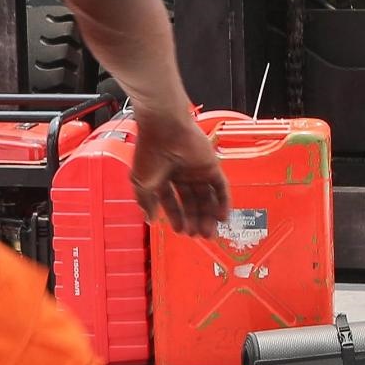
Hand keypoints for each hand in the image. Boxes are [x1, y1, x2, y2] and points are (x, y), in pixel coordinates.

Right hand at [130, 104, 232, 237]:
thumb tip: (150, 219)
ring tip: (208, 232)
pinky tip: (221, 218)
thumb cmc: (149, 153)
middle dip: (194, 219)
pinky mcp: (212, 165)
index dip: (175, 216)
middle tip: (197, 235)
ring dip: (208, 215)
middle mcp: (181, 173)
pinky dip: (222, 202)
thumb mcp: (142, 183)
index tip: (180, 230)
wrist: (164, 129)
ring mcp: (197, 169)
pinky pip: (220, 187)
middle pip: (191, 201)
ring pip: (206, 197)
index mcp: (162, 175)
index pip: (171, 200)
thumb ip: (146, 203)